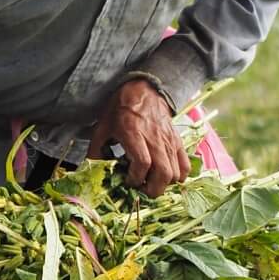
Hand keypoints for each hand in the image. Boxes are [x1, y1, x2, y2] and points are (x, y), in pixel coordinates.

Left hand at [87, 77, 185, 196]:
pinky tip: (167, 177)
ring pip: (175, 173)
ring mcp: (169, 140)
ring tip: (151, 183)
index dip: (135, 179)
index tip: (127, 182)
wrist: (142, 89)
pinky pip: (185, 165)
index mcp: (133, 133)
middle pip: (163, 173)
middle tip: (141, 190)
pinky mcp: (177, 141)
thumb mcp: (102, 127)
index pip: (142, 164)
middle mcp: (154, 138)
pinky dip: (179, 176)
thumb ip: (96, 151)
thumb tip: (92, 172)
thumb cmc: (120, 108)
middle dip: (152, 189)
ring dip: (164, 184)